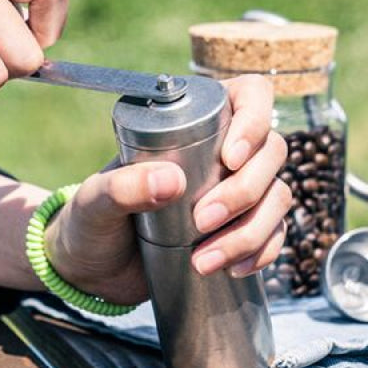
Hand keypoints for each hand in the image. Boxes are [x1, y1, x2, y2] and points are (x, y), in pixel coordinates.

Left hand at [45, 75, 290, 303]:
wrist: (94, 272)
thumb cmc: (90, 223)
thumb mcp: (94, 202)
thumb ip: (121, 187)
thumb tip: (172, 181)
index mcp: (193, 122)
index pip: (250, 96)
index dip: (254, 121)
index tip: (230, 159)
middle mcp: (224, 150)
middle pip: (272, 151)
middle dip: (245, 190)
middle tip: (202, 220)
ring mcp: (237, 189)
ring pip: (277, 195)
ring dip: (251, 230)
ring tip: (204, 260)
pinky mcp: (242, 227)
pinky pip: (274, 233)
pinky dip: (261, 251)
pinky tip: (233, 269)